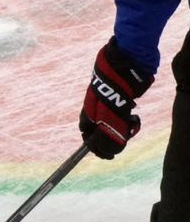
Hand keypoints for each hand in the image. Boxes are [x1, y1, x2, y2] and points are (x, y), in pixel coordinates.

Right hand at [79, 37, 153, 158]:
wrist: (124, 66)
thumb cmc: (114, 94)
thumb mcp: (110, 122)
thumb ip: (107, 139)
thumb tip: (107, 153)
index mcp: (87, 113)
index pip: (87, 136)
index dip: (97, 147)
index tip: (109, 155)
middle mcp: (94, 107)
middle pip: (102, 130)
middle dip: (114, 137)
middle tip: (124, 135)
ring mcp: (106, 100)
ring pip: (114, 122)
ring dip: (123, 128)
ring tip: (132, 122)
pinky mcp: (118, 94)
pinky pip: (122, 112)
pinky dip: (128, 117)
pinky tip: (134, 114)